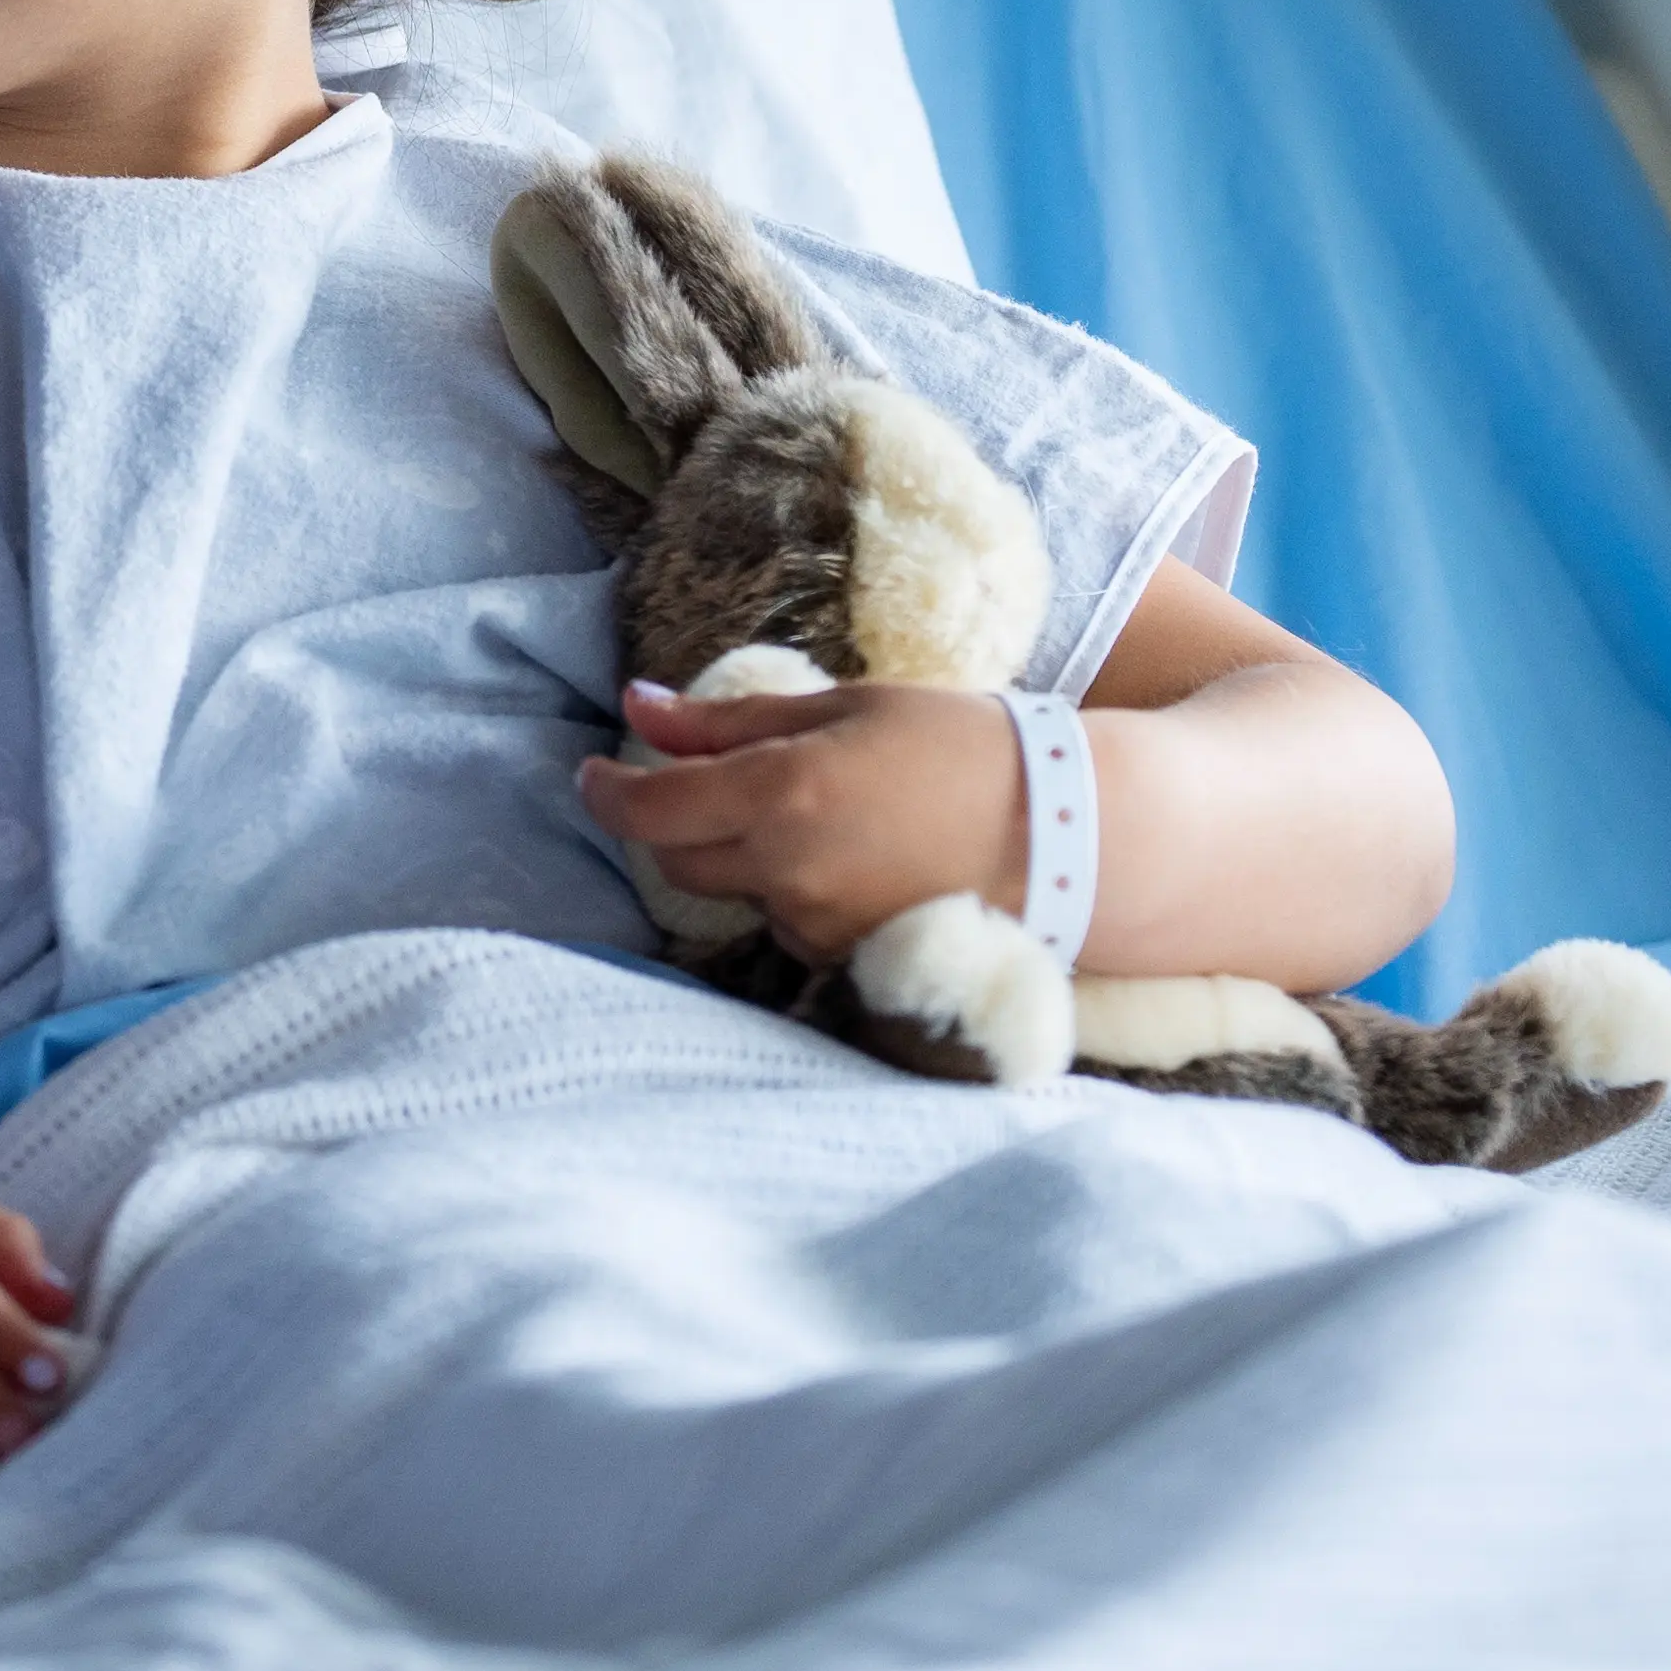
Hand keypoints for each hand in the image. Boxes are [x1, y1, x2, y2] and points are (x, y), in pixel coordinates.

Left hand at [576, 678, 1021, 963]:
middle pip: (677, 858)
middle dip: (669, 820)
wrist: (1077, 837)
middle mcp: (787, 874)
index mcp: (779, 796)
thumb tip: (638, 707)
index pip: (647, 809)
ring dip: (743, 854)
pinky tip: (854, 857)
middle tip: (701, 780)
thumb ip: (730, 720)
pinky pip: (790, 922)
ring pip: (737, 891)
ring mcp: (819, 928)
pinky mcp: (851, 963)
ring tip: (821, 812)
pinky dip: (795, 889)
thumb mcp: (845, 708)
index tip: (592, 772)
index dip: (606, 791)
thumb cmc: (963, 747)